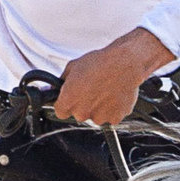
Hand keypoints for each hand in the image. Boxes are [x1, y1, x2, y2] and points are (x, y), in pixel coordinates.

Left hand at [55, 27, 171, 125]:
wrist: (125, 63)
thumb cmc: (100, 63)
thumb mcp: (73, 66)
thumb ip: (62, 81)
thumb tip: (55, 87)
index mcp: (68, 101)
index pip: (61, 112)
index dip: (66, 103)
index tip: (72, 97)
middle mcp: (82, 112)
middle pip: (79, 114)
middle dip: (83, 105)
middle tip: (92, 89)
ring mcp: (99, 117)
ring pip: (96, 116)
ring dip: (99, 107)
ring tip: (105, 90)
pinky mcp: (115, 118)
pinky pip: (111, 116)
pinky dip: (113, 108)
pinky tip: (114, 94)